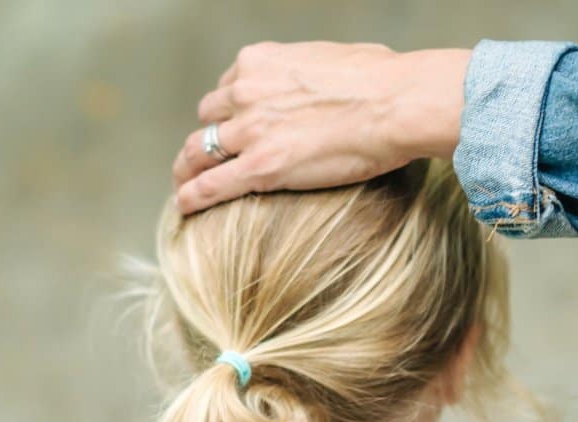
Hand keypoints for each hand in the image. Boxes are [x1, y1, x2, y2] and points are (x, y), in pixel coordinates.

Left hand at [173, 43, 470, 214]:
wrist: (394, 104)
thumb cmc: (380, 80)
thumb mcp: (330, 59)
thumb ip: (308, 72)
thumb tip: (323, 82)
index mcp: (261, 61)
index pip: (227, 87)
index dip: (228, 111)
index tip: (231, 128)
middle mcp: (247, 91)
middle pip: (209, 119)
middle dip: (206, 139)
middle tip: (199, 160)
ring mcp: (251, 130)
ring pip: (200, 151)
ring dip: (191, 168)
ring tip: (185, 186)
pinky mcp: (261, 167)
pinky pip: (211, 185)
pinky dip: (192, 197)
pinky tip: (183, 208)